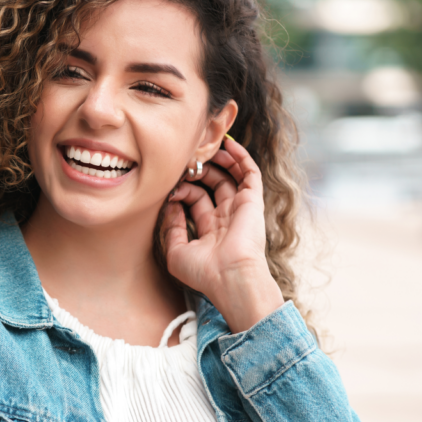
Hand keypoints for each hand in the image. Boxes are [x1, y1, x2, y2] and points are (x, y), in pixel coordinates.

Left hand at [164, 138, 283, 331]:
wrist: (230, 277)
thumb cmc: (204, 272)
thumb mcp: (176, 252)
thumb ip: (171, 228)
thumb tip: (170, 206)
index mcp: (211, 230)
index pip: (197, 200)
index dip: (182, 191)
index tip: (169, 189)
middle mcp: (227, 218)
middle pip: (212, 185)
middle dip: (198, 173)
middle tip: (185, 164)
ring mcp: (241, 208)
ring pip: (231, 176)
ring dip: (219, 161)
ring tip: (205, 149)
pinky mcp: (253, 201)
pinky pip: (250, 173)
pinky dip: (241, 157)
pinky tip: (229, 144)